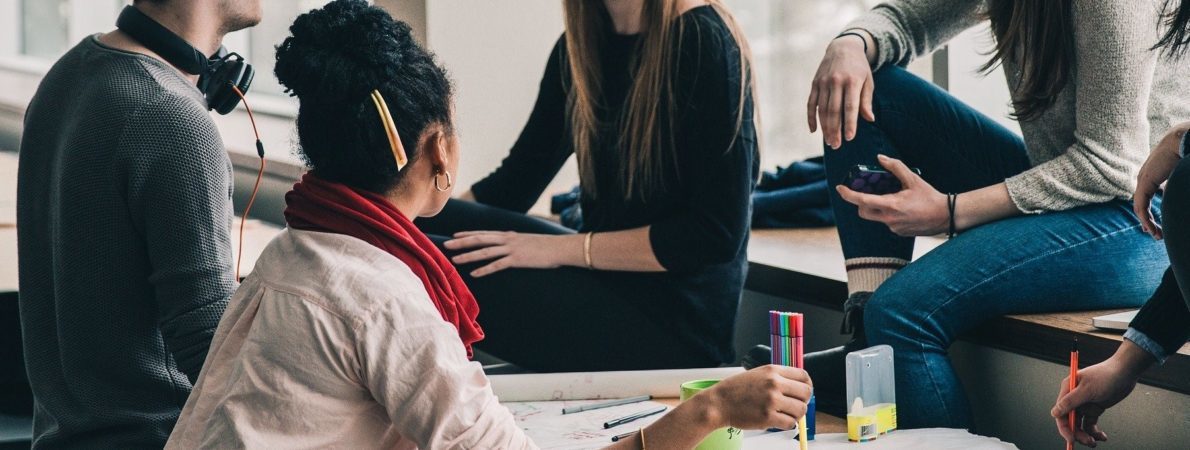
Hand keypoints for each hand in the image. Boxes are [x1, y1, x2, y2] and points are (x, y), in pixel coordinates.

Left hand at [444, 231, 576, 276]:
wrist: (560, 247)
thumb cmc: (546, 246)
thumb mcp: (527, 240)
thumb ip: (515, 241)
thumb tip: (508, 241)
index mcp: (509, 235)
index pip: (484, 233)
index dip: (468, 234)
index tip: (454, 236)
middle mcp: (507, 239)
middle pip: (479, 239)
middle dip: (461, 242)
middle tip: (446, 245)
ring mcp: (512, 249)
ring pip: (485, 252)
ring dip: (468, 256)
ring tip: (455, 260)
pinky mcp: (517, 260)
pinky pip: (497, 265)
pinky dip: (484, 269)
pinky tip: (474, 274)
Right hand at [697, 365, 812, 430]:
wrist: (719, 403)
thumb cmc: (736, 390)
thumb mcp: (758, 374)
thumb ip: (777, 377)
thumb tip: (798, 387)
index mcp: (772, 370)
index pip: (803, 376)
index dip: (807, 385)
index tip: (803, 392)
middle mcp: (774, 383)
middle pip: (806, 393)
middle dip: (803, 401)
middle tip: (794, 405)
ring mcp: (771, 401)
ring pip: (800, 409)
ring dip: (795, 414)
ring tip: (785, 414)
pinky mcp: (768, 417)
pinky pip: (790, 423)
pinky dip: (787, 424)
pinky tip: (778, 421)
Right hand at [808, 34, 875, 148]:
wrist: (843, 47)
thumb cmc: (859, 68)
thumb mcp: (868, 81)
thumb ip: (866, 100)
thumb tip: (869, 119)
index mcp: (852, 81)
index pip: (850, 106)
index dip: (850, 123)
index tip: (850, 138)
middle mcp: (836, 81)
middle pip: (834, 110)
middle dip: (835, 130)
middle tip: (836, 145)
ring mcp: (823, 82)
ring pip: (822, 109)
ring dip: (825, 127)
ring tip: (829, 141)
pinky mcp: (815, 83)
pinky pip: (811, 103)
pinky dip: (811, 118)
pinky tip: (814, 130)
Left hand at [836, 155, 947, 235]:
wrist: (947, 216)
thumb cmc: (930, 197)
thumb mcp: (913, 179)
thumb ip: (895, 167)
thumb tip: (880, 158)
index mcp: (891, 205)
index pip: (862, 201)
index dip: (848, 194)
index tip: (839, 188)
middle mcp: (889, 219)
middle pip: (863, 211)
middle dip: (861, 202)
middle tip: (867, 192)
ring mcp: (893, 227)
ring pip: (875, 217)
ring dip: (876, 207)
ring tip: (891, 197)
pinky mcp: (899, 232)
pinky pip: (886, 221)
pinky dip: (888, 213)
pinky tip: (902, 207)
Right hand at [1051, 341, 1153, 447]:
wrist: (1126, 372)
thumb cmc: (1106, 376)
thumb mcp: (1088, 390)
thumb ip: (1070, 402)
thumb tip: (1054, 413)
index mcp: (1068, 390)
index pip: (1060, 413)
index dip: (1064, 427)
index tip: (1071, 438)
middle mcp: (1074, 398)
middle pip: (1070, 421)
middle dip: (1077, 433)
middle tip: (1088, 442)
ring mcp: (1084, 404)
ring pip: (1080, 424)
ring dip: (1086, 435)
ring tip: (1095, 441)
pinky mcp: (1095, 408)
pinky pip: (1091, 423)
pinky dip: (1095, 431)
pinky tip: (1102, 436)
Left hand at [1134, 124, 1186, 238]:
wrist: (1182, 140)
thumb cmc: (1186, 155)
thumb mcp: (1180, 175)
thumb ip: (1179, 185)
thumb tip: (1183, 195)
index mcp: (1154, 176)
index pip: (1148, 197)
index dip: (1152, 212)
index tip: (1157, 225)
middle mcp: (1146, 179)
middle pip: (1143, 204)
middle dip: (1149, 221)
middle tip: (1157, 234)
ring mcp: (1144, 181)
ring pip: (1141, 207)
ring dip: (1148, 223)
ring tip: (1156, 235)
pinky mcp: (1145, 183)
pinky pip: (1141, 205)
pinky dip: (1145, 218)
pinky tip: (1150, 228)